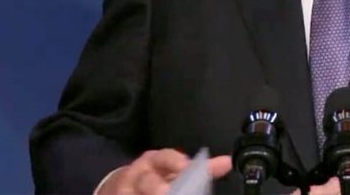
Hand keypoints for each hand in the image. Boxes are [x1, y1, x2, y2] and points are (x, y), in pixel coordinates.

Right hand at [99, 149, 232, 194]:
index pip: (164, 157)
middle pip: (148, 181)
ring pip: (136, 193)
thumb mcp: (175, 168)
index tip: (184, 166)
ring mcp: (127, 190)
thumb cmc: (156, 176)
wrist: (121, 185)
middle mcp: (139, 174)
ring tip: (164, 193)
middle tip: (168, 191)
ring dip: (148, 194)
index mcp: (155, 160)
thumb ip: (202, 168)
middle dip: (158, 187)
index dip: (174, 162)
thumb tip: (228, 162)